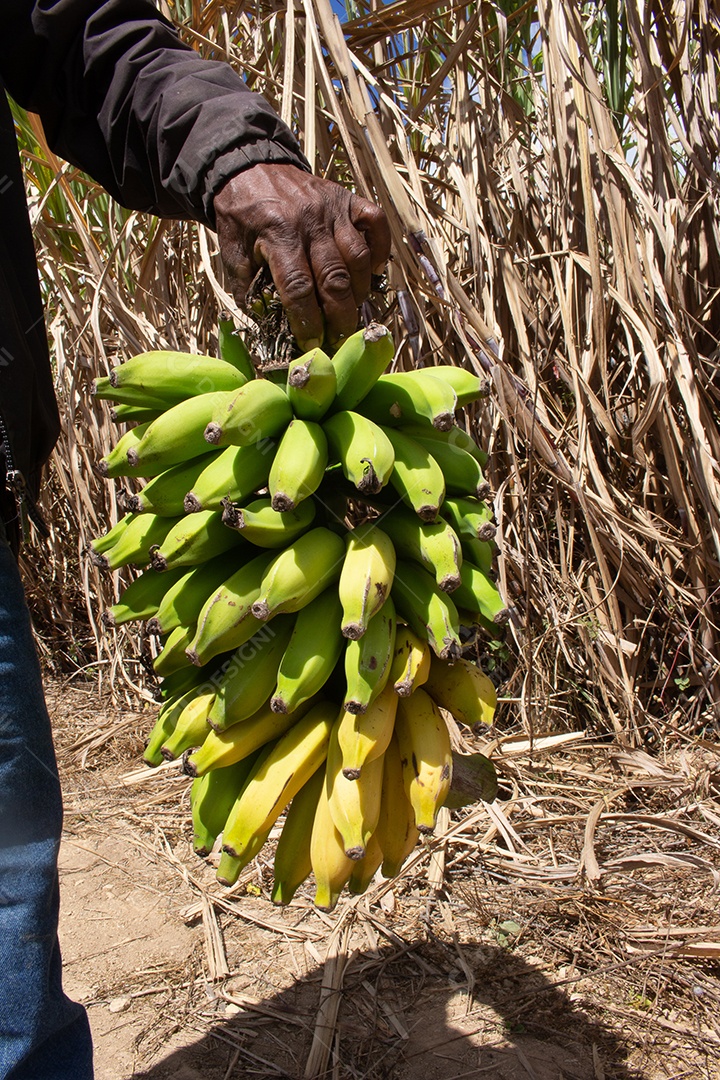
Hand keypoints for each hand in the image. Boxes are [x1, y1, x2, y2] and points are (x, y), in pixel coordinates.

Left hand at [214, 164, 389, 349]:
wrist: (249, 168)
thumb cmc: (241, 217)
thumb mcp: (231, 253)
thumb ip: (247, 289)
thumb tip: (268, 327)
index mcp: (277, 234)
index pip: (298, 287)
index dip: (308, 321)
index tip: (312, 343)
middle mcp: (309, 221)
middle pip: (335, 278)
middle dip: (340, 317)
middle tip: (339, 338)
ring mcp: (332, 208)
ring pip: (358, 257)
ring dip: (359, 290)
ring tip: (352, 309)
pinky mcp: (347, 198)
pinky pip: (375, 222)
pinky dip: (380, 248)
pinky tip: (374, 271)